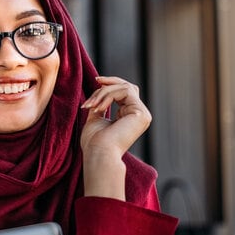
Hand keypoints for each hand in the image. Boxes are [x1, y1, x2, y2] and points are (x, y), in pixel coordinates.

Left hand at [80, 76, 150, 199]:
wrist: (98, 154)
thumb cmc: (95, 142)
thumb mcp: (97, 118)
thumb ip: (100, 105)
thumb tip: (99, 90)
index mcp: (131, 117)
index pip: (124, 93)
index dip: (111, 84)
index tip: (96, 80)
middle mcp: (140, 115)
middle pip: (127, 87)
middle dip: (109, 83)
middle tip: (95, 81)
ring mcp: (143, 114)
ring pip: (124, 87)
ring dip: (104, 92)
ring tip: (91, 104)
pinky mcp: (141, 113)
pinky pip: (124, 92)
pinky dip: (108, 96)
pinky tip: (99, 108)